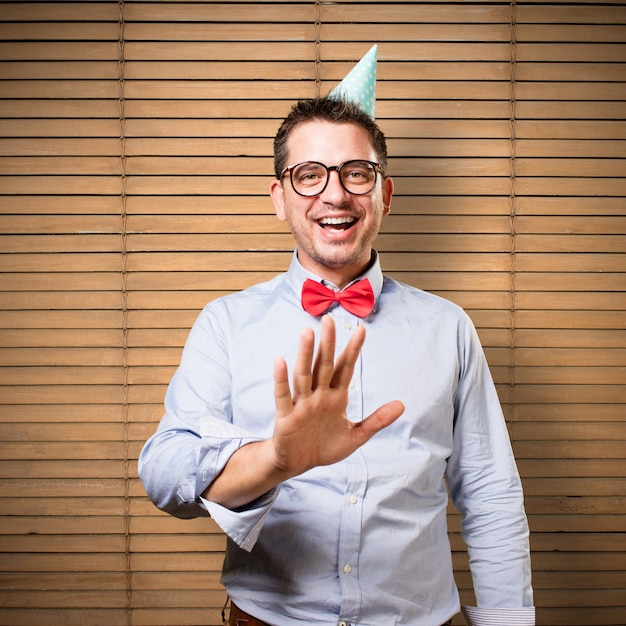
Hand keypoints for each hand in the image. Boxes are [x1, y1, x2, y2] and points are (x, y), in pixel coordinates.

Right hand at [271, 315, 404, 476]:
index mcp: (335, 397)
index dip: (353, 350)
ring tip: (307, 333)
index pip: (345, 369)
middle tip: (329, 319)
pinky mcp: (286, 416)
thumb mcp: (356, 436)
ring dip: (305, 354)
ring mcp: (301, 403)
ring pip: (304, 375)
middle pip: (324, 365)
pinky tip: (281, 361)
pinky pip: (283, 395)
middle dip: (328, 343)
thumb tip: (402, 404)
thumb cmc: (325, 446)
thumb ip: (377, 420)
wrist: (298, 464)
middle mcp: (318, 395)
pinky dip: (281, 379)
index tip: (362, 330)